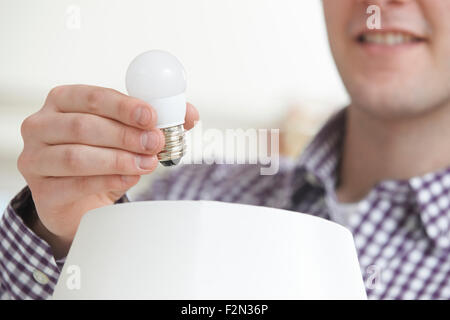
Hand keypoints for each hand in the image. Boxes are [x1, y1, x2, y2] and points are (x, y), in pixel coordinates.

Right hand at [17, 85, 198, 257]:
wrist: (78, 199)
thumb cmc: (100, 158)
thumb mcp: (125, 134)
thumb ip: (154, 122)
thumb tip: (189, 114)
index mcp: (63, 101)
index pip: (91, 97)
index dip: (124, 106)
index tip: (151, 116)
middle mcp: (41, 125)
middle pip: (83, 126)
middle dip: (125, 135)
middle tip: (155, 142)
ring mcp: (35, 158)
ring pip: (76, 156)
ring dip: (118, 159)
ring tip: (147, 163)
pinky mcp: (41, 190)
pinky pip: (74, 184)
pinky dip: (108, 180)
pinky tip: (130, 178)